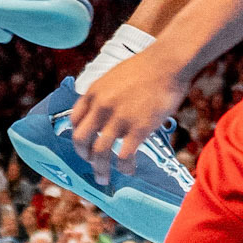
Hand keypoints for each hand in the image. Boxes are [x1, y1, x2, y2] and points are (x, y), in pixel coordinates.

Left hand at [68, 48, 186, 183]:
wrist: (167, 63)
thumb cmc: (146, 67)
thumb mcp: (115, 76)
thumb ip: (105, 94)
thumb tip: (103, 112)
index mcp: (94, 92)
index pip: (74, 120)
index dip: (79, 136)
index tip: (85, 145)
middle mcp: (101, 106)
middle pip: (81, 139)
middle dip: (84, 156)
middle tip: (91, 164)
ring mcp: (118, 119)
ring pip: (100, 153)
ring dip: (100, 170)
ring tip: (103, 179)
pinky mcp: (137, 129)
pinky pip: (124, 157)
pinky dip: (124, 168)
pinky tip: (129, 170)